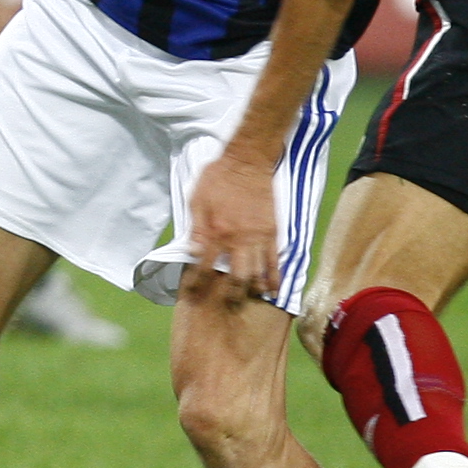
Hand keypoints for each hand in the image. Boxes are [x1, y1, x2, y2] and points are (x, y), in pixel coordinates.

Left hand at [182, 150, 280, 307]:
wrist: (248, 161)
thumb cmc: (217, 178)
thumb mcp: (196, 200)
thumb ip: (196, 228)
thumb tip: (192, 253)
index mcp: (215, 231)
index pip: (204, 266)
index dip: (197, 284)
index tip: (192, 295)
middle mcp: (238, 238)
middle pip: (236, 277)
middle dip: (230, 295)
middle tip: (225, 306)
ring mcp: (258, 237)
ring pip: (258, 272)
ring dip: (253, 290)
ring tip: (249, 302)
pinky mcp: (273, 232)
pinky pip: (275, 260)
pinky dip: (275, 277)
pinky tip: (274, 289)